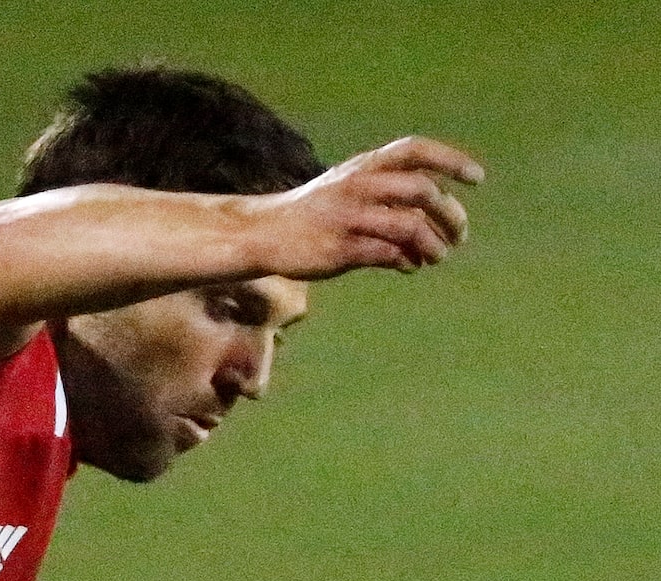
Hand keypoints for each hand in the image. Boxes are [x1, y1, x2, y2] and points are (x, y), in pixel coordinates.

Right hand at [247, 138, 483, 278]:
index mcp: (364, 167)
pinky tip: (409, 267)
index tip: (477, 179)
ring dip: (433, 244)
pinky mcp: (341, 250)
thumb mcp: (347, 187)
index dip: (451, 161)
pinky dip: (407, 261)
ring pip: (410, 226)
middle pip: (423, 191)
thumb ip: (385, 194)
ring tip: (437, 257)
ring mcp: (351, 218)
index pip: (416, 152)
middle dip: (450, 214)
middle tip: (460, 235)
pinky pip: (388, 254)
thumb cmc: (311, 213)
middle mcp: (361, 186)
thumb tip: (425, 225)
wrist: (263, 233)